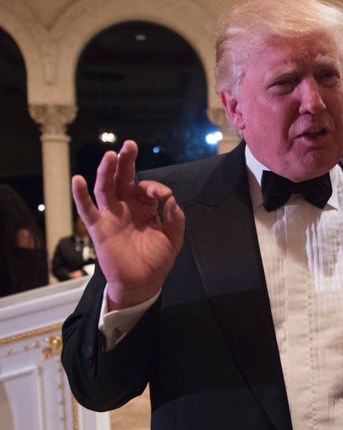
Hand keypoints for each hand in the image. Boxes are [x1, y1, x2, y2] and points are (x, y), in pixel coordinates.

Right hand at [72, 140, 184, 309]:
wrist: (142, 283)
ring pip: (105, 188)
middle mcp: (126, 207)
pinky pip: (87, 210)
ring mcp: (111, 216)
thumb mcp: (174, 238)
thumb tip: (172, 200)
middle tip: (129, 146)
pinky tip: (78, 180)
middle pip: (123, 179)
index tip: (164, 197)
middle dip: (126, 162)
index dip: (155, 188)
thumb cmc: (157, 260)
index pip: (147, 188)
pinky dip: (81, 195)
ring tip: (110, 156)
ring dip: (106, 172)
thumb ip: (176, 218)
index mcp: (145, 207)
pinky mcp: (99, 229)